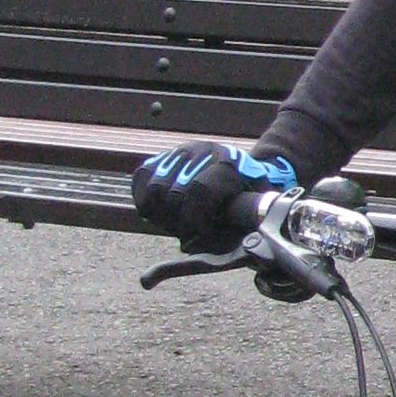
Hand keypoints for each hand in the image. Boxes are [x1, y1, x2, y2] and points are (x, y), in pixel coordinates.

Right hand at [132, 141, 298, 246]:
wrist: (242, 170)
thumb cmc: (250, 197)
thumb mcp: (256, 207)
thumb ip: (243, 222)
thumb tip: (233, 244)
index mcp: (228, 163)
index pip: (199, 191)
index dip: (195, 221)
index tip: (200, 235)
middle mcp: (201, 152)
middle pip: (173, 195)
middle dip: (179, 224)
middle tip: (189, 235)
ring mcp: (179, 152)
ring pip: (153, 190)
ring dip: (161, 215)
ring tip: (177, 223)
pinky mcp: (161, 157)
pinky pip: (140, 180)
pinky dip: (145, 201)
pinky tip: (162, 212)